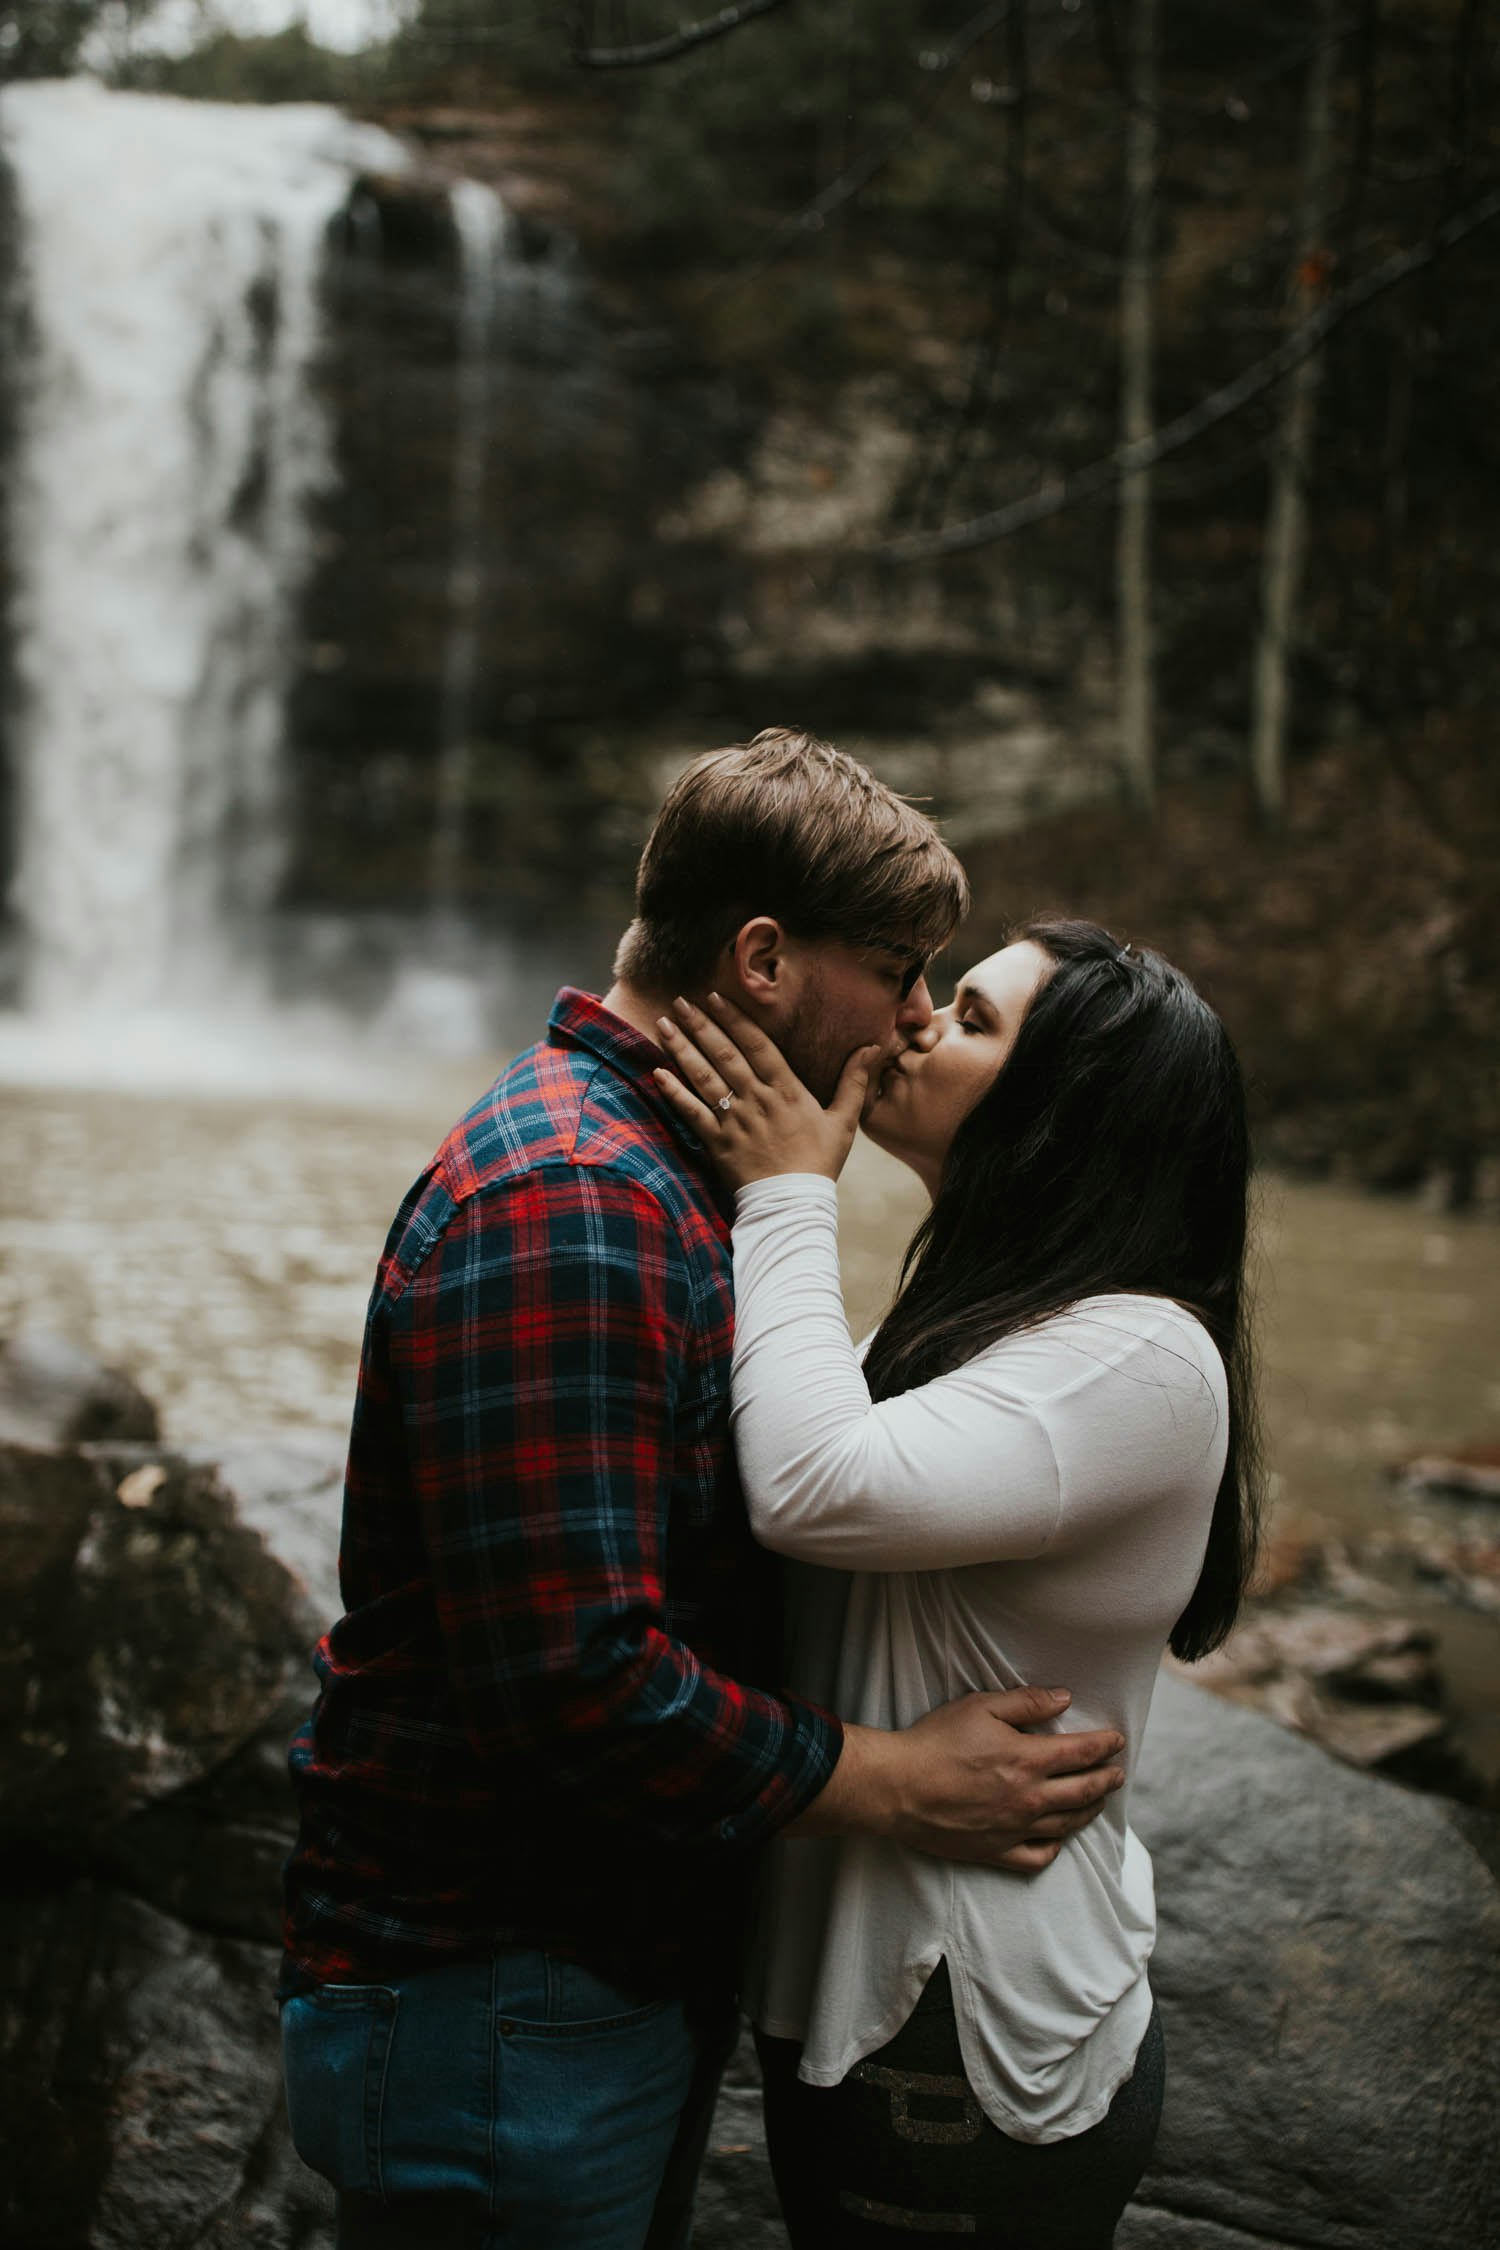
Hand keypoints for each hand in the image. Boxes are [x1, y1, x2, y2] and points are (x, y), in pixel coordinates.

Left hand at [652, 992, 879, 1189]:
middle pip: (725, 1054)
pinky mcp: (717, 1143)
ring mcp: (735, 1120)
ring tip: (664, 1024)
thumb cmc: (819, 1162)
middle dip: (701, 1025)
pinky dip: (674, 1092)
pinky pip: (691, 1113)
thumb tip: (873, 1047)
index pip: (757, 1045)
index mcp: (787, 1090)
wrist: (794, 1205)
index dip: (735, 1019)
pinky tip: (658, 1072)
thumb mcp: (844, 1121)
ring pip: (704, 1078)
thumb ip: (854, 1081)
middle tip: (680, 1001)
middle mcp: (758, 1100)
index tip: (716, 998)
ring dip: (682, 1049)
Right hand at [792, 1687, 1125, 1873]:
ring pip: (1068, 1824)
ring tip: (1098, 1801)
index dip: (1105, 1745)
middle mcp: (1030, 1798)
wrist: (898, 1787)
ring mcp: (1016, 1829)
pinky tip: (1058, 1839)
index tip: (1118, 1741)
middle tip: (1118, 1773)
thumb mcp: (980, 1707)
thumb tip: (1064, 1698)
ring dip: (1090, 1810)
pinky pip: (1038, 1857)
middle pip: (1084, 1791)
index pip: (1082, 1753)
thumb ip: (1026, 1703)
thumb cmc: (936, 1742)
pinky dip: (1055, 1847)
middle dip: (1107, 1780)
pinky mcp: (997, 1851)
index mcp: (1029, 1760)